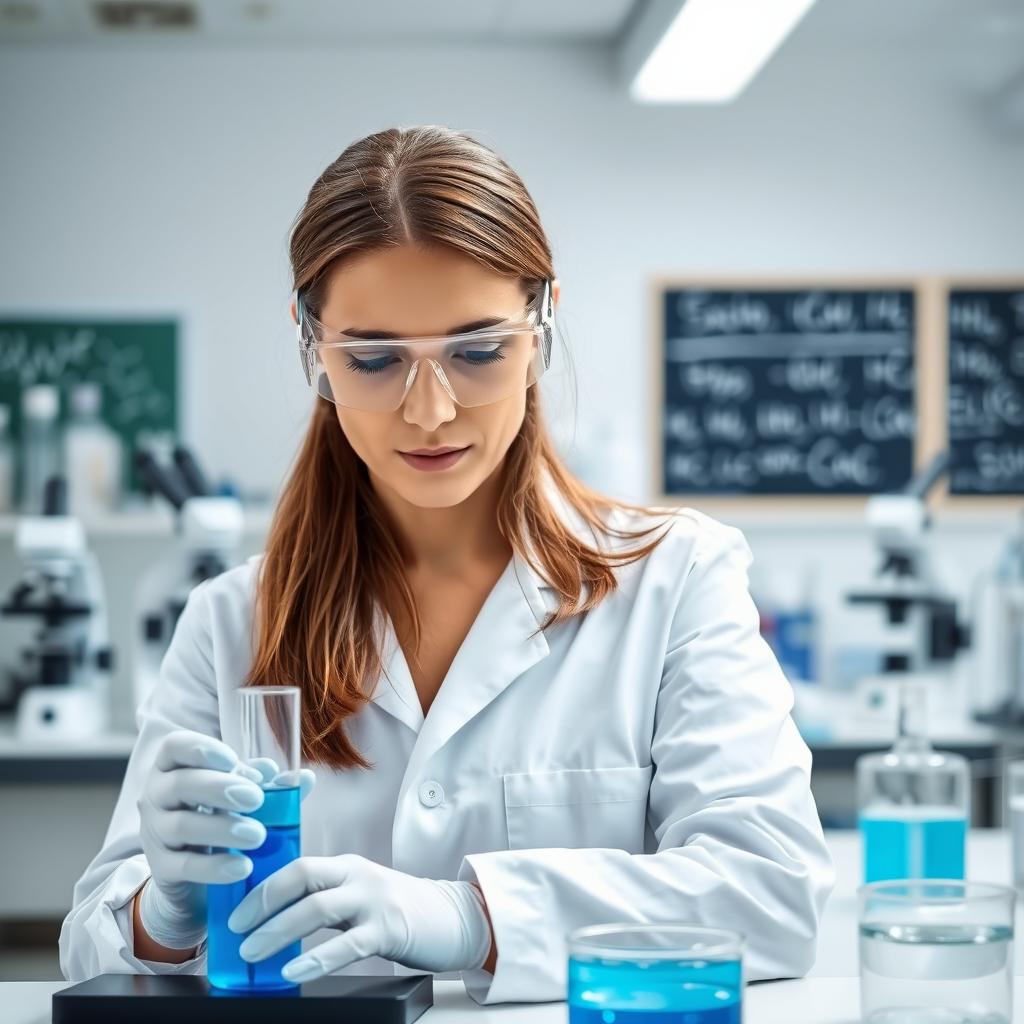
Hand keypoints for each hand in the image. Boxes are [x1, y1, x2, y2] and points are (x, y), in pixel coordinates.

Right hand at [136, 729, 315, 949]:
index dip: (201, 749)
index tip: (233, 760)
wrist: (193, 870)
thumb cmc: (220, 816)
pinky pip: (183, 865)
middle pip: (180, 784)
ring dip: (221, 828)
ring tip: (257, 835)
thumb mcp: (243, 796)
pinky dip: (214, 867)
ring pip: (181, 825)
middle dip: (219, 788)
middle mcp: (158, 794)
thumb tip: (303, 778)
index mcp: (175, 766)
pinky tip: (242, 867)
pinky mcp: (161, 867)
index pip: (176, 746)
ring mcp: (155, 832)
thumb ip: (271, 786)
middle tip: (255, 799)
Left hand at [227, 855, 491, 983]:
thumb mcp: (360, 895)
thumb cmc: (399, 911)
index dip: (264, 887)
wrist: (453, 919)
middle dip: (263, 904)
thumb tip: (273, 922)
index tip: (237, 912)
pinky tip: (294, 971)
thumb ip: (325, 900)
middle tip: (236, 932)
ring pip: (318, 908)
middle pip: (303, 878)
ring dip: (279, 931)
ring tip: (253, 952)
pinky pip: (347, 944)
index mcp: (347, 867)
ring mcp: (374, 901)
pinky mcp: (389, 929)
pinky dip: (316, 958)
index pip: (298, 865)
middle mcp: (358, 876)